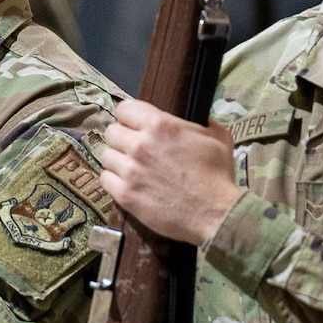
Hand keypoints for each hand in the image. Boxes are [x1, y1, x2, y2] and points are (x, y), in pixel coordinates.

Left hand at [97, 99, 241, 244]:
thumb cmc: (217, 176)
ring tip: (130, 166)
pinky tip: (126, 182)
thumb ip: (201, 123)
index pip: (125, 109)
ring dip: (116, 159)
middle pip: (112, 132)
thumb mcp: (217, 137)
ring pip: (106, 155)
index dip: (130, 116)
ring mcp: (130, 171)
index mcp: (160, 125)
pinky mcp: (125, 194)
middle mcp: (140, 145)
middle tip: (133, 147)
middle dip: (122, 137)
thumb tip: (197, 117)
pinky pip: (104, 179)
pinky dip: (113, 179)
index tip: (134, 123)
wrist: (215, 213)